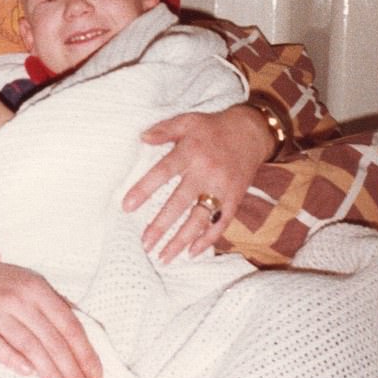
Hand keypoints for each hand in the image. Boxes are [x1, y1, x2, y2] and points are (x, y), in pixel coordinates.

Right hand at [0, 247, 102, 377]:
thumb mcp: (28, 282)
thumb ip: (54, 302)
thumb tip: (82, 324)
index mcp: (36, 288)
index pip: (68, 323)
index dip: (84, 351)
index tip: (96, 375)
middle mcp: (18, 298)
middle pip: (51, 339)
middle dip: (71, 370)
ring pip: (29, 345)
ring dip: (49, 373)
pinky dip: (12, 358)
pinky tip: (27, 374)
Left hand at [123, 104, 273, 261]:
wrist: (250, 133)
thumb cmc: (212, 128)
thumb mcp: (187, 121)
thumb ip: (164, 130)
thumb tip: (141, 138)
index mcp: (190, 152)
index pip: (162, 172)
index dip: (144, 189)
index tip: (126, 207)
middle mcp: (205, 172)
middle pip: (180, 202)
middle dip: (161, 225)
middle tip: (144, 243)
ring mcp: (222, 187)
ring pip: (200, 219)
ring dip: (181, 240)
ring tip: (164, 257)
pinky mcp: (234, 198)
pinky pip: (221, 223)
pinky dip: (208, 239)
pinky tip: (192, 253)